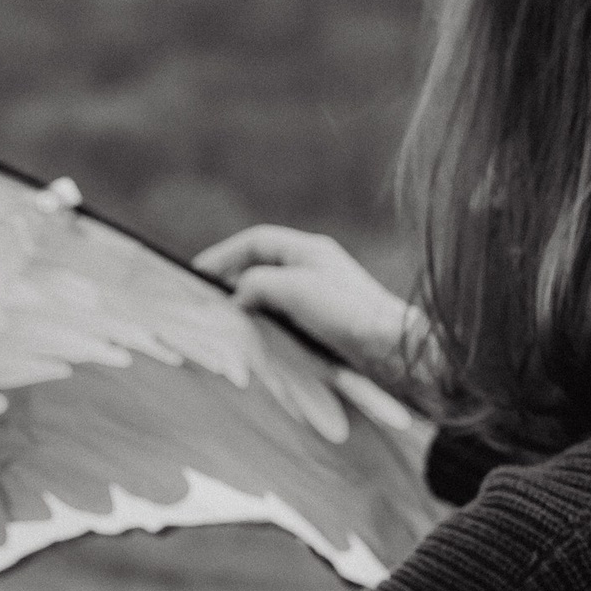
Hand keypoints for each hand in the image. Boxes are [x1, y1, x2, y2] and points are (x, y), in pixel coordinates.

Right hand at [194, 226, 424, 400]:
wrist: (392, 349)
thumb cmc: (349, 314)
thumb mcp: (296, 290)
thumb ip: (259, 284)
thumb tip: (238, 295)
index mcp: (308, 250)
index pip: (255, 242)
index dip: (223, 255)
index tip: (197, 274)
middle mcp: (314, 268)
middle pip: (261, 266)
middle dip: (231, 280)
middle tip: (207, 301)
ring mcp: (320, 296)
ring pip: (271, 294)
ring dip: (247, 305)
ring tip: (227, 322)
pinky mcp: (326, 323)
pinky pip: (284, 317)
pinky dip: (264, 323)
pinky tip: (257, 340)